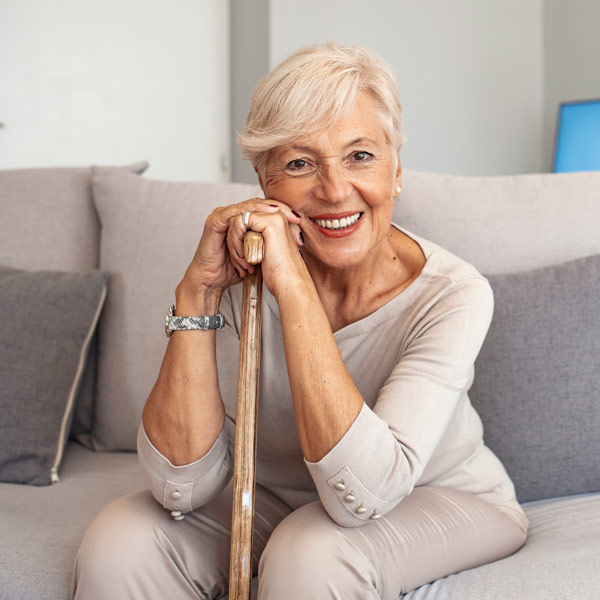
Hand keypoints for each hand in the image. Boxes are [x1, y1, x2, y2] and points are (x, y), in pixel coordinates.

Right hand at [181, 199, 301, 296]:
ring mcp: (223, 216)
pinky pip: (234, 213)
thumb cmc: (232, 270)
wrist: (212, 280)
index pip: (265, 209)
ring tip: (280, 214)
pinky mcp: (215, 221)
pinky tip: (261, 217)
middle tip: (295, 216)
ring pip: (248, 206)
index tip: (300, 221)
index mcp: (243, 221)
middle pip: (259, 204)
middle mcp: (233, 215)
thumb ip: (270, 244)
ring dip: (265, 211)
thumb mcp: (258, 255)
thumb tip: (294, 242)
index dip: (283, 212)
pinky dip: (248, 215)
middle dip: (279, 209)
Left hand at [226, 201, 305, 298]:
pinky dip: (235, 241)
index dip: (238, 240)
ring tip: (243, 263)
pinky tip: (245, 257)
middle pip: (241, 220)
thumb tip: (237, 236)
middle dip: (234, 241)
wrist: (290, 285)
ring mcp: (274, 217)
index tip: (244, 262)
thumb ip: (255, 240)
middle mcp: (277, 216)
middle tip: (241, 264)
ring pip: (237, 221)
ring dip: (234, 244)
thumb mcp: (264, 253)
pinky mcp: (269, 222)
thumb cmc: (280, 274)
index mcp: (277, 222)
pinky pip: (239, 224)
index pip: (247, 221)